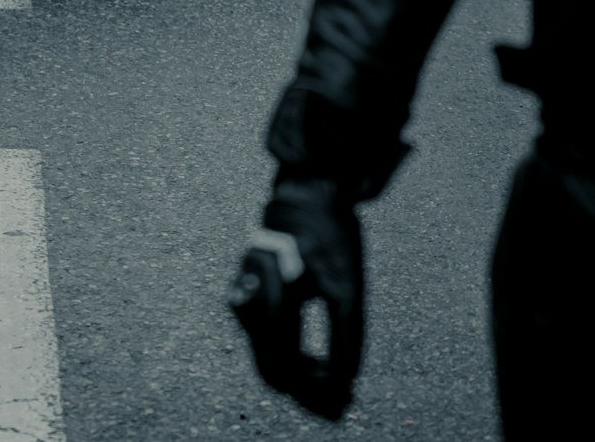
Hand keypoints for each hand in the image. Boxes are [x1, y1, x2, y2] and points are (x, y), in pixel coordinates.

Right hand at [227, 178, 363, 420]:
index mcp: (271, 292)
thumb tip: (345, 382)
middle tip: (341, 403)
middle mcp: (249, 297)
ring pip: (265, 356)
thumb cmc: (330, 233)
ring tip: (333, 383)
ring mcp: (246, 295)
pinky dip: (290, 355)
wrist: (308, 190)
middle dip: (306, 392)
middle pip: (270, 368)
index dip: (315, 392)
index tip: (345, 401)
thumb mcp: (348, 284)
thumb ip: (345, 334)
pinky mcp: (251, 292)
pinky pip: (265, 337)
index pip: (284, 365)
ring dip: (299, 377)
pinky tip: (315, 362)